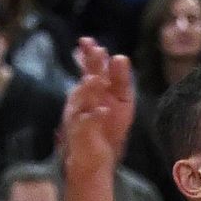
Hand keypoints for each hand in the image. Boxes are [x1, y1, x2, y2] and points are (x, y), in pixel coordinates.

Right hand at [62, 38, 133, 177]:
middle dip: (91, 67)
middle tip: (96, 52)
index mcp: (91, 90)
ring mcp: (79, 116)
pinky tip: (102, 111)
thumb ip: (121, 80)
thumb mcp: (121, 101)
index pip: (89, 69)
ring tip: (96, 79)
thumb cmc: (107, 126)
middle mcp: (81, 100)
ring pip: (82, 100)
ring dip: (89, 90)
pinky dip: (94, 117)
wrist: (96, 158)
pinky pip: (87, 124)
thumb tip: (120, 56)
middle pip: (86, 80)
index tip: (88, 42)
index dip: (88, 56)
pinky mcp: (82, 133)